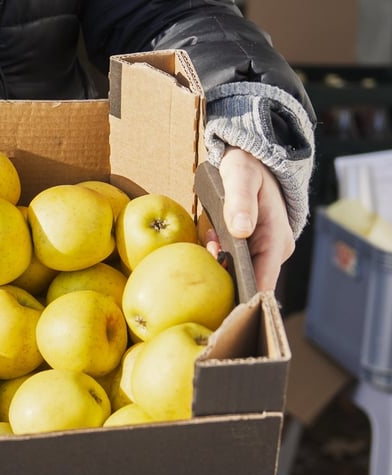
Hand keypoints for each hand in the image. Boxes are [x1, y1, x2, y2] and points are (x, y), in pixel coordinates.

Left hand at [203, 147, 294, 291]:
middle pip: (246, 281)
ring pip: (236, 272)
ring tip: (211, 238)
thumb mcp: (241, 176)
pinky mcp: (250, 248)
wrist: (251, 160)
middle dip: (223, 276)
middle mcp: (273, 252)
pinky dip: (217, 254)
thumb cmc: (248, 166)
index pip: (263, 282)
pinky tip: (211, 238)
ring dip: (217, 263)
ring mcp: (262, 251)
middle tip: (209, 250)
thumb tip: (241, 230)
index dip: (244, 298)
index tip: (220, 302)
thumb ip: (240, 200)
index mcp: (277, 241)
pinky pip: (231, 261)